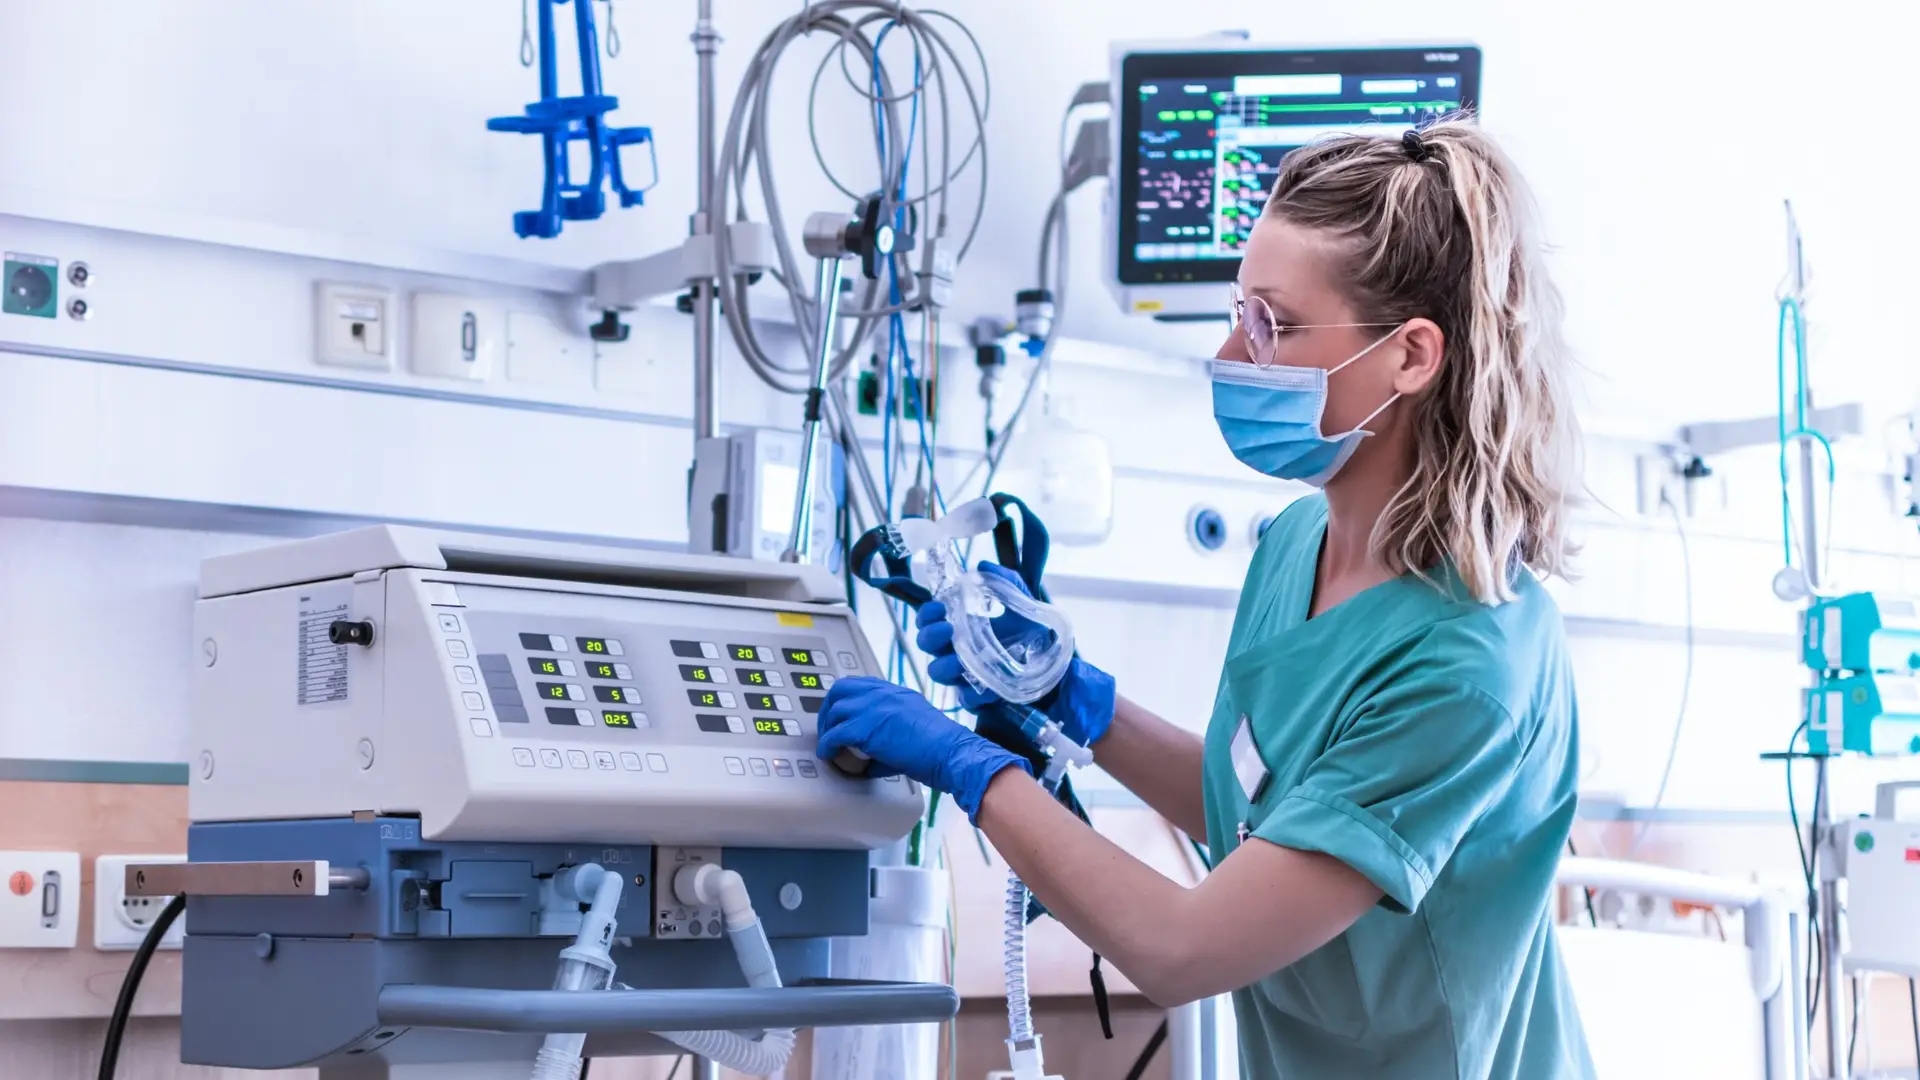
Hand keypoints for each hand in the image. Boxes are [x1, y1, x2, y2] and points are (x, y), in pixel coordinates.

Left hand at [816, 677, 1029, 820]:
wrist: (950, 751)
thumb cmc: (941, 745)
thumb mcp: (915, 724)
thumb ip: (892, 729)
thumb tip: (873, 752)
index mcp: (896, 691)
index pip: (863, 684)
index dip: (848, 698)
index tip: (842, 712)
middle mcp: (883, 694)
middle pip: (842, 688)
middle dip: (830, 707)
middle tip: (829, 726)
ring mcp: (873, 707)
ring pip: (835, 709)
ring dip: (827, 727)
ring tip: (829, 744)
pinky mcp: (865, 728)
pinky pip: (834, 735)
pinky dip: (828, 746)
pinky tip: (829, 755)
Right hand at [915, 563, 1116, 746]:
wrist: (1053, 659)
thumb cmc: (1029, 628)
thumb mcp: (1020, 599)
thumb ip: (1004, 580)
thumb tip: (982, 566)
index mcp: (958, 624)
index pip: (928, 619)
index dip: (926, 613)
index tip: (939, 606)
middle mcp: (955, 648)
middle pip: (926, 644)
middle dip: (931, 636)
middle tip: (948, 629)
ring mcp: (964, 673)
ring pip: (938, 672)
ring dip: (946, 665)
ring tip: (961, 660)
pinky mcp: (979, 696)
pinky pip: (966, 699)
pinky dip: (972, 694)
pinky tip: (986, 687)